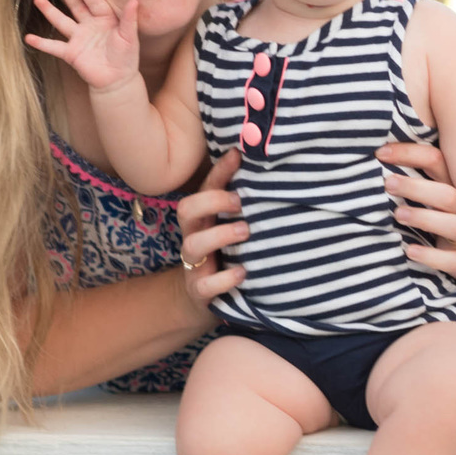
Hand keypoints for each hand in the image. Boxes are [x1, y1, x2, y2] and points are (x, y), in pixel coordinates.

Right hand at [23, 0, 140, 93]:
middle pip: (76, 7)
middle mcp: (89, 25)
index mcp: (105, 19)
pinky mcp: (70, 53)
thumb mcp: (129, 37)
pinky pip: (54, 47)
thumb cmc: (126, 57)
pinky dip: (41, 43)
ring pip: (61, 21)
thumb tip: (134, 1)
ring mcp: (78, 38)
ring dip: (49, 11)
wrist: (117, 80)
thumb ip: (129, 20)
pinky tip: (29, 38)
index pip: (95, 2)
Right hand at [175, 148, 246, 307]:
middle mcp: (194, 236)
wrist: (202, 298)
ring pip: (192, 245)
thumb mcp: (229, 228)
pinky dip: (224, 279)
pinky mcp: (200, 291)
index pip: (204, 188)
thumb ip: (242, 206)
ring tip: (245, 231)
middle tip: (240, 202)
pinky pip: (205, 285)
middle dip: (212, 201)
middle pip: (186, 210)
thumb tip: (269, 171)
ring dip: (219, 235)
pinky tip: (243, 272)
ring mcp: (194, 265)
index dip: (219, 171)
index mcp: (203, 218)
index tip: (238, 155)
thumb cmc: (223, 254)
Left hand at [377, 141, 455, 277]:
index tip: (380, 153)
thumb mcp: (450, 189)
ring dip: (423, 218)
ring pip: (453, 225)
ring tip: (398, 214)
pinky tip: (409, 250)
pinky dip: (431, 256)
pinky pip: (453, 260)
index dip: (410, 153)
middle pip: (447, 194)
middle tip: (387, 183)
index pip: (437, 160)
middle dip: (416, 187)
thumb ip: (427, 171)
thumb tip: (383, 146)